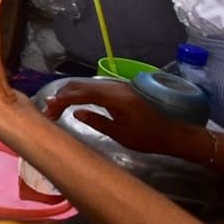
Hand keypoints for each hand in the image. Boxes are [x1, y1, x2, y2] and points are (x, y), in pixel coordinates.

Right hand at [42, 79, 197, 155]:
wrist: (176, 133)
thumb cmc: (149, 137)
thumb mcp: (121, 134)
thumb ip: (96, 121)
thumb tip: (75, 112)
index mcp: (114, 97)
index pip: (80, 93)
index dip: (61, 99)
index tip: (48, 109)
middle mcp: (115, 87)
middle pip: (81, 85)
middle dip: (62, 95)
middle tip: (49, 110)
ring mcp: (118, 86)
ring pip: (87, 85)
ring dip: (70, 94)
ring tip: (58, 107)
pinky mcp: (121, 90)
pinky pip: (95, 88)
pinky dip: (81, 94)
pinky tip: (76, 102)